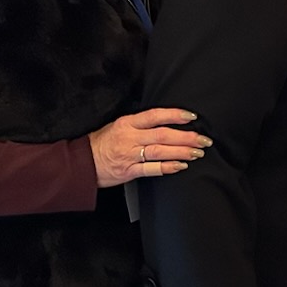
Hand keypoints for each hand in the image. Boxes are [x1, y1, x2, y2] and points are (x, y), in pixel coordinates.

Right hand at [90, 108, 209, 188]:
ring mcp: (129, 155)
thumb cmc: (104, 142)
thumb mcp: (119, 126)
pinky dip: (168, 167)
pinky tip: (181, 165)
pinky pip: (151, 169)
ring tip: (197, 152)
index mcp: (127, 123)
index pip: (155, 116)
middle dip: (186, 137)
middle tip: (204, 139)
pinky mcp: (129, 171)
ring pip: (160, 151)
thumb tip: (169, 121)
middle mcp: (129, 138)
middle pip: (163, 135)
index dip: (174, 115)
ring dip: (182, 152)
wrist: (82, 163)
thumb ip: (141, 124)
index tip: (192, 117)